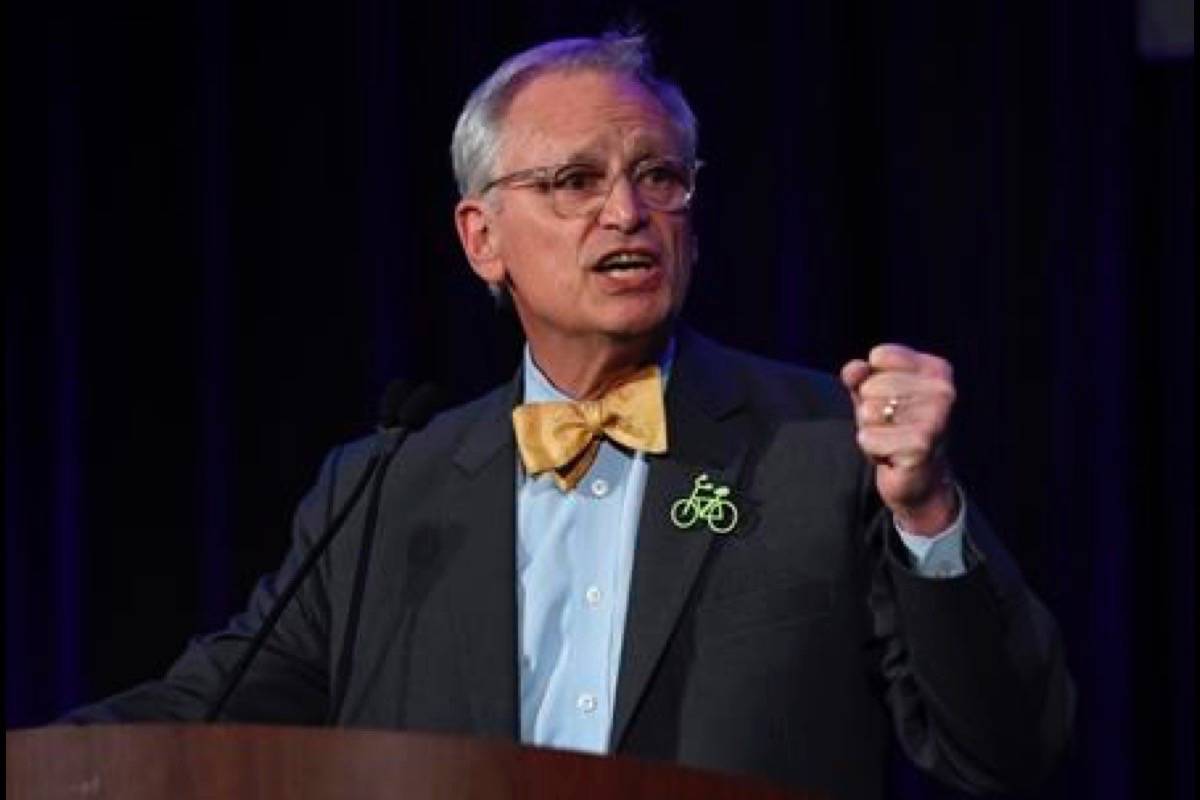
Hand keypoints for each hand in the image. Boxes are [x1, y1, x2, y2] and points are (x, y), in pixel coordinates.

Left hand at [841, 344, 957, 534]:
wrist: (918, 477)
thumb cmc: (895, 427)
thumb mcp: (872, 395)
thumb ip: (859, 376)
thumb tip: (853, 370)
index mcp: (936, 371)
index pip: (880, 356)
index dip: (870, 380)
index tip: (889, 400)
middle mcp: (943, 392)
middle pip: (870, 386)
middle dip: (869, 410)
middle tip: (891, 427)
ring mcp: (935, 419)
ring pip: (867, 412)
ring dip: (870, 431)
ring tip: (891, 440)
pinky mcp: (920, 446)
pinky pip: (868, 438)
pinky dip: (871, 449)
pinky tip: (891, 456)